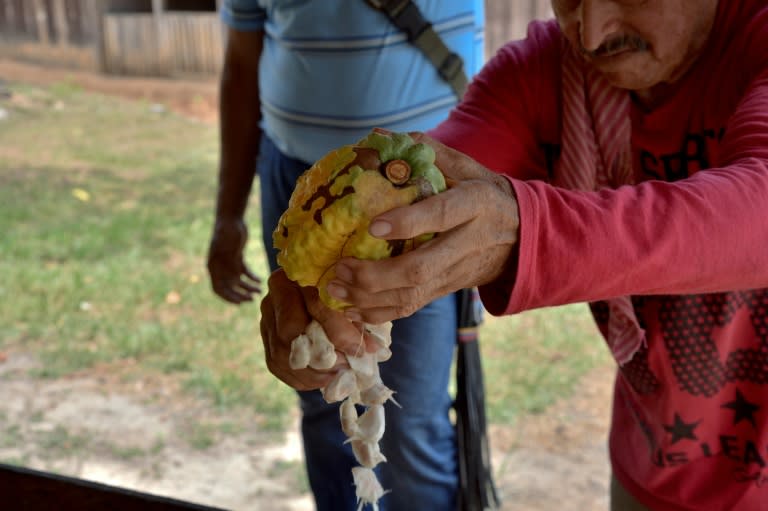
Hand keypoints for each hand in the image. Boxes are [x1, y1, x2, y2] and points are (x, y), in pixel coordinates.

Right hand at [207, 218, 261, 302]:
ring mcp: (228, 263)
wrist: (231, 218)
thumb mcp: (227, 243)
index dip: (228, 297)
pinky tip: (259, 280)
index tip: (240, 302)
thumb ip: (228, 257)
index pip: (218, 288)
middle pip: (229, 288)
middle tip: (252, 299)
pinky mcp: (237, 258)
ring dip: (247, 288)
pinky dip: (251, 277)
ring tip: (259, 292)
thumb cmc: (227, 229)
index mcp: (213, 267)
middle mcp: (220, 268)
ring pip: (238, 281)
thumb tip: (233, 272)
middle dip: (240, 295)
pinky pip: (244, 272)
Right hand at [260, 270, 376, 389]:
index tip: (359, 349)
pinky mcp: (266, 337)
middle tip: (345, 365)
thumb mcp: (351, 299)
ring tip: (336, 375)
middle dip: (321, 355)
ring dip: (311, 371)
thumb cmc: (341, 294)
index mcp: (299, 275)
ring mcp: (266, 317)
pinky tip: (322, 380)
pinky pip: (276, 364)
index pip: (315, 304)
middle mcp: (275, 295)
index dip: (338, 331)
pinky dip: (299, 378)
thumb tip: (370, 349)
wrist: (319, 294)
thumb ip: (358, 318)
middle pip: (290, 331)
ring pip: (281, 352)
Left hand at [325, 132, 520, 324]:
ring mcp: (455, 272)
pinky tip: (351, 308)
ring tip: (335, 287)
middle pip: (421, 268)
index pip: (442, 215)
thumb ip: (429, 151)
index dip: (408, 223)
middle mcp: (466, 243)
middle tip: (340, 266)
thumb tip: (380, 135)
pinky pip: (412, 307)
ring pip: (412, 294)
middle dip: (377, 274)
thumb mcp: (468, 167)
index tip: (373, 227)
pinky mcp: (446, 290)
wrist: (522, 237)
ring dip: (370, 296)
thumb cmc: (484, 194)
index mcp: (475, 204)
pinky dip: (379, 313)